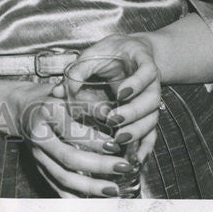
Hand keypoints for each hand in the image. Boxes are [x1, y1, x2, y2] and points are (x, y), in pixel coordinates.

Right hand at [6, 82, 144, 197]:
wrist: (22, 109)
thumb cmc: (49, 99)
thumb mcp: (68, 93)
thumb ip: (90, 104)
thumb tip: (115, 116)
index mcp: (46, 113)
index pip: (71, 130)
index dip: (94, 139)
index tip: (115, 144)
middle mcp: (40, 137)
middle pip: (68, 157)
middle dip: (98, 165)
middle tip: (122, 167)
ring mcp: (38, 156)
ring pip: (63, 177)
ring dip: (90, 186)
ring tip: (113, 189)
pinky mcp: (40, 169)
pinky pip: (57, 188)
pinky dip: (75, 198)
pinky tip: (93, 201)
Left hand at [55, 35, 161, 164]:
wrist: (130, 54)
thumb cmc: (111, 53)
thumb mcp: (95, 53)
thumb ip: (79, 69)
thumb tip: (60, 90)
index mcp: (142, 62)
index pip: (146, 73)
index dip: (136, 83)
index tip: (120, 92)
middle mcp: (152, 84)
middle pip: (151, 100)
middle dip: (133, 112)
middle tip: (113, 119)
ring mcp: (150, 101)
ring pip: (151, 118)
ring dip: (137, 130)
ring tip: (118, 138)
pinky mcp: (146, 115)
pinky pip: (151, 133)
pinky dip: (145, 146)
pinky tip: (136, 158)